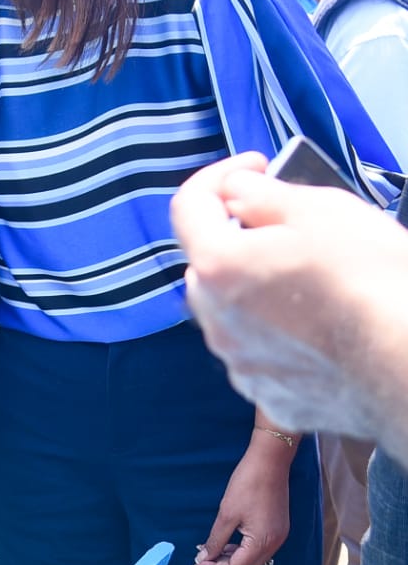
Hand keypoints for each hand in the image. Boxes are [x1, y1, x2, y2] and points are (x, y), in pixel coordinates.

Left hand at [172, 154, 404, 436]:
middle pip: (209, 264)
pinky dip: (282, 337)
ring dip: (258, 291)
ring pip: (234, 314)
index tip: (254, 166)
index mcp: (218, 266)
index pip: (188, 207)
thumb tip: (236, 189)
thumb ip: (265, 194)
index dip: (219, 176)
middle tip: (287, 227)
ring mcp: (243, 365)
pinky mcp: (275, 398)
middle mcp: (216, 320)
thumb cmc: (375, 283)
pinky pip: (265, 355)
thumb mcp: (325, 211)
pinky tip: (325, 329)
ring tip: (315, 282)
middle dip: (236, 238)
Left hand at [193, 432, 292, 564]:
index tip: (196, 563)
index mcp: (262, 543)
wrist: (270, 463)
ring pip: (253, 559)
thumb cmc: (247, 485)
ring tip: (212, 549)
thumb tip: (205, 557)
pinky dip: (243, 548)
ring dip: (233, 557)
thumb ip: (216, 539)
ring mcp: (279, 537)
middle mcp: (274, 545)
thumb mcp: (227, 514)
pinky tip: (228, 540)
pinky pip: (259, 548)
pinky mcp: (278, 529)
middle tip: (202, 557)